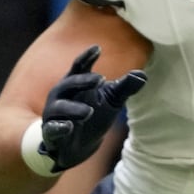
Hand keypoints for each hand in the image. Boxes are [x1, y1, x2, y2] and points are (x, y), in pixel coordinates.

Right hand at [38, 45, 145, 169]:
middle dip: (83, 81)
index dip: (87, 57)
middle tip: (100, 79)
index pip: (80, 67)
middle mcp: (61, 95)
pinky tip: (69, 127)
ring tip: (89, 111)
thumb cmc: (94, 114)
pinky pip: (52, 129)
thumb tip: (142, 75)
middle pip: (69, 84)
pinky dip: (59, 128)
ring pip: (60, 107)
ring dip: (74, 108)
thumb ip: (124, 87)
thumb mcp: (112, 100)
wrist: (80, 145)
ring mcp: (54, 114)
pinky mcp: (51, 133)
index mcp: (76, 83)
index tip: (98, 48)